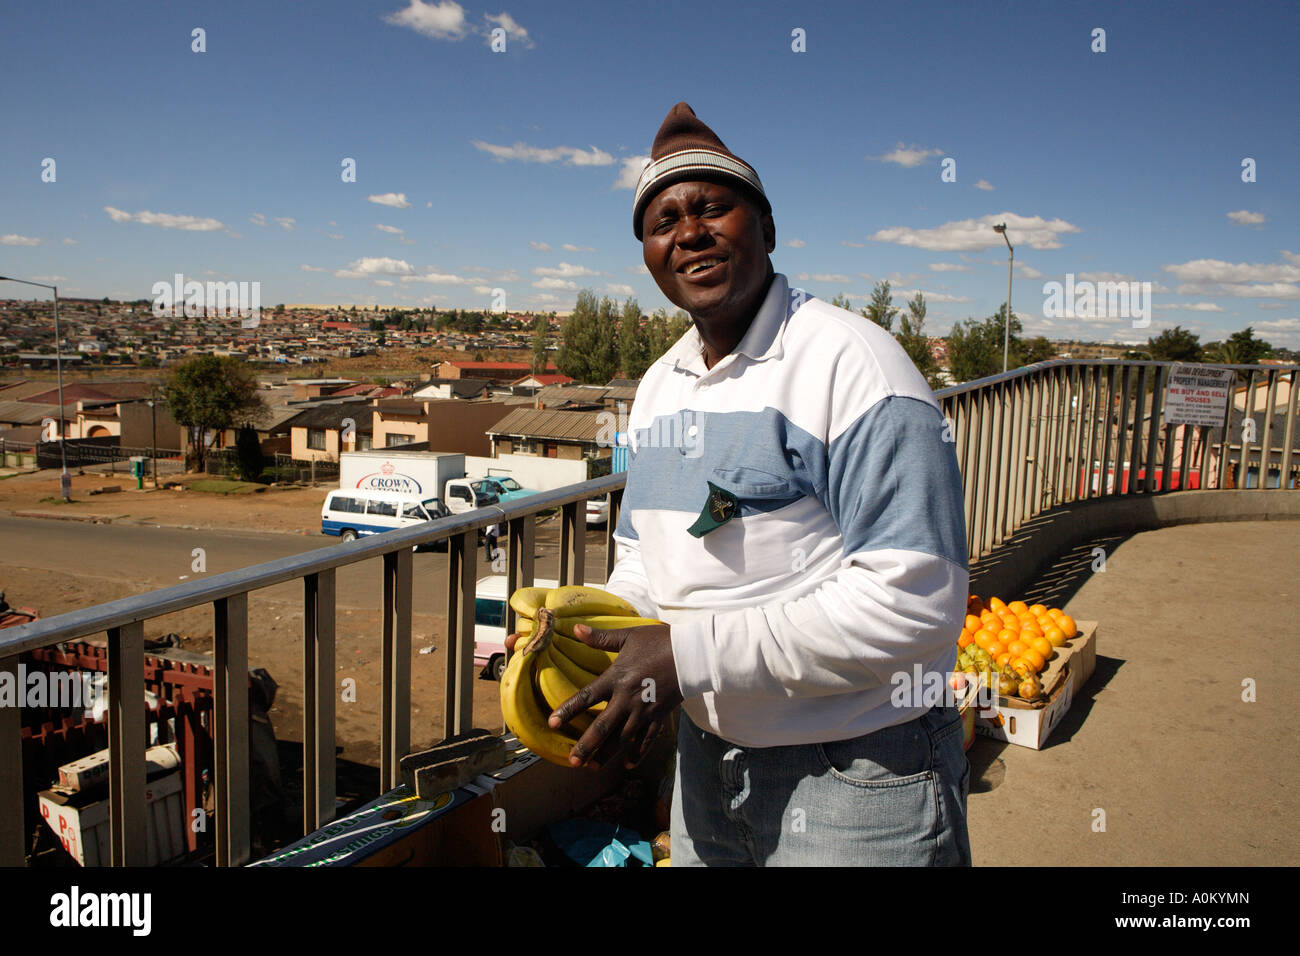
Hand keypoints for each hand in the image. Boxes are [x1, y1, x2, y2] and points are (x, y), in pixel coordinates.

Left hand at [549, 623, 681, 769]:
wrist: (691, 654)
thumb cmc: (659, 642)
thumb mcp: (628, 636)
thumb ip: (600, 637)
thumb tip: (574, 628)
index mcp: (616, 678)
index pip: (586, 697)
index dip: (568, 710)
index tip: (552, 723)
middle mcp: (627, 699)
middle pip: (603, 727)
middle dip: (587, 746)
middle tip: (573, 761)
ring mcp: (644, 711)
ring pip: (623, 738)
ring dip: (607, 754)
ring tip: (593, 767)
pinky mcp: (659, 716)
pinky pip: (647, 739)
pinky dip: (638, 753)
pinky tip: (628, 764)